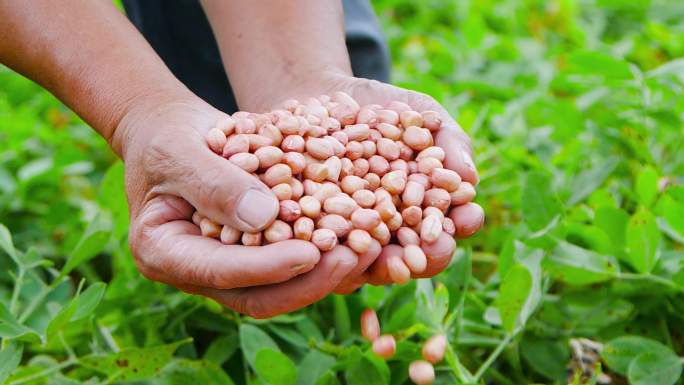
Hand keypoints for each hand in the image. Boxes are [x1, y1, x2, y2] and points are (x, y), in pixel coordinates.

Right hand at [112, 94, 360, 317]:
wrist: (173, 131)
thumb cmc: (166, 135)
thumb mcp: (179, 150)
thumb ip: (214, 182)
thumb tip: (264, 217)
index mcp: (164, 253)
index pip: (221, 272)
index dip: (267, 268)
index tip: (311, 252)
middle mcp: (199, 272)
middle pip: (260, 294)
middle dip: (312, 279)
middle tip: (357, 254)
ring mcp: (231, 266)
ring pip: (285, 286)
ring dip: (331, 271)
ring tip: (371, 245)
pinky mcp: (257, 252)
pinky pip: (296, 262)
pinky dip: (330, 250)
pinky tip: (363, 232)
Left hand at [251, 73, 484, 291]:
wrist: (318, 97)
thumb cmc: (380, 107)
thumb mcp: (418, 113)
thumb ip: (448, 141)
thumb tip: (470, 177)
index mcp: (420, 214)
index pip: (446, 226)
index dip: (459, 225)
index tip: (466, 217)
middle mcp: (386, 237)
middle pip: (410, 259)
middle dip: (421, 257)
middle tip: (426, 251)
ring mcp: (346, 242)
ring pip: (362, 266)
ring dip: (370, 262)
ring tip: (375, 249)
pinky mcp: (307, 238)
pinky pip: (315, 249)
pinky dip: (320, 246)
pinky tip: (324, 237)